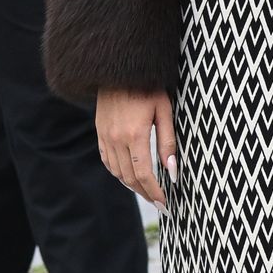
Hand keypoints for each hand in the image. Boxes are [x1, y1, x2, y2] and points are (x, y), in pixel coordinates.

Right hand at [96, 88, 176, 205]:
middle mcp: (116, 138)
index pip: (144, 174)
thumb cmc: (148, 86)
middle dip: (145, 193)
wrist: (119, 68)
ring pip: (117, 172)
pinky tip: (130, 175)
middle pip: (130, 177)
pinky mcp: (100, 132)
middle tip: (160, 203)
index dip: (154, 192)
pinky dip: (118, 172)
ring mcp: (105, 136)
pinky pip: (107, 160)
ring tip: (148, 191)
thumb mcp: (165, 111)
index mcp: (135, 134)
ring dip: (132, 185)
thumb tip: (172, 172)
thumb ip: (168, 142)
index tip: (165, 204)